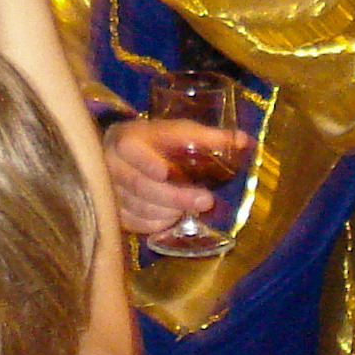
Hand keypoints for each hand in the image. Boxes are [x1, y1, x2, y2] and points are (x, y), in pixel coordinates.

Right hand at [104, 116, 246, 238]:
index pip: (131, 150)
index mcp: (126, 139)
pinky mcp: (113, 212)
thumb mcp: (177, 131)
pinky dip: (159, 222)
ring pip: (140, 207)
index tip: (165, 172)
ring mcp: (108, 191)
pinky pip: (137, 223)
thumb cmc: (154, 140)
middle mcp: (111, 165)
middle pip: (141, 186)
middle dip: (175, 196)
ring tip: (193, 208)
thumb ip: (209, 137)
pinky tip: (175, 216)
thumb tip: (245, 141)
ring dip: (170, 211)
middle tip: (206, 201)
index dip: (146, 162)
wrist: (117, 152)